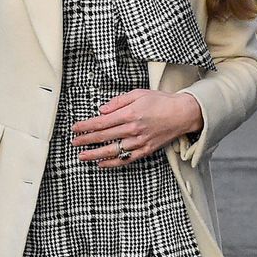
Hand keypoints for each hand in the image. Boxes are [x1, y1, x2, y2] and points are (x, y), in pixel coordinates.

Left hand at [71, 89, 202, 167]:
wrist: (182, 113)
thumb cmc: (161, 101)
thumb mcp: (139, 93)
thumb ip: (118, 101)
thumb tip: (102, 110)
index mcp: (130, 113)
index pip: (102, 122)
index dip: (86, 126)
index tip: (75, 128)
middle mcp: (133, 129)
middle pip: (104, 137)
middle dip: (86, 140)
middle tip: (74, 142)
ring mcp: (140, 141)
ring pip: (113, 150)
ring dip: (95, 154)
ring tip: (82, 156)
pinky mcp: (146, 150)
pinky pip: (126, 159)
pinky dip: (113, 163)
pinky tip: (102, 163)